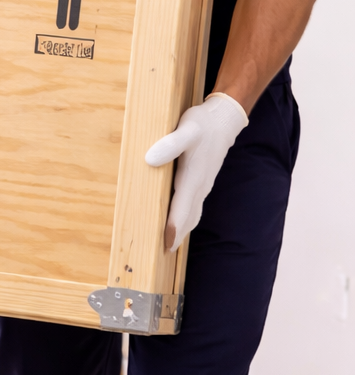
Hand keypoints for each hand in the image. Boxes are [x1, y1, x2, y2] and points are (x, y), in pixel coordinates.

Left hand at [144, 92, 247, 252]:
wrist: (224, 120)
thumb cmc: (203, 124)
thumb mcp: (186, 129)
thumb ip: (170, 144)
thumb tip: (150, 159)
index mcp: (193, 178)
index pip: (181, 209)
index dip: (172, 228)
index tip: (165, 246)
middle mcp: (199, 186)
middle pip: (187, 218)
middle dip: (176, 236)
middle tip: (162, 255)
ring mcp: (202, 185)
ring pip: (192, 214)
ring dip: (181, 230)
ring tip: (168, 246)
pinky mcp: (202, 182)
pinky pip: (193, 206)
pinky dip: (185, 218)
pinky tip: (178, 222)